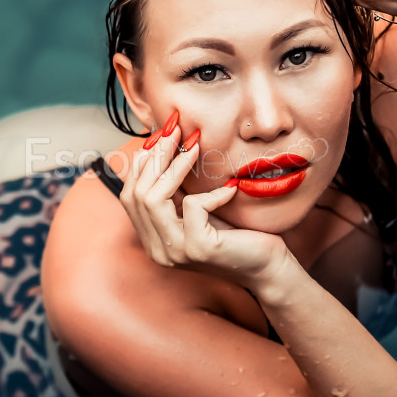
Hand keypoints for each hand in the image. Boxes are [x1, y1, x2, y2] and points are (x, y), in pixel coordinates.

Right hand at [118, 115, 292, 289]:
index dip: (142, 162)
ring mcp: (175, 252)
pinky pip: (193, 206)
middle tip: (176, 129)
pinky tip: (230, 188)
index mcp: (152, 239)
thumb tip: (162, 144)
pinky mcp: (198, 249)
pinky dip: (212, 192)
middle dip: (156, 156)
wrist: (266, 266)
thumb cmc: (236, 235)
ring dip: (174, 167)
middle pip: (136, 194)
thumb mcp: (198, 208)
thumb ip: (176, 189)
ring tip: (195, 146)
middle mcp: (157, 249)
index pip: (130, 195)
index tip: (161, 133)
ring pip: (153, 199)